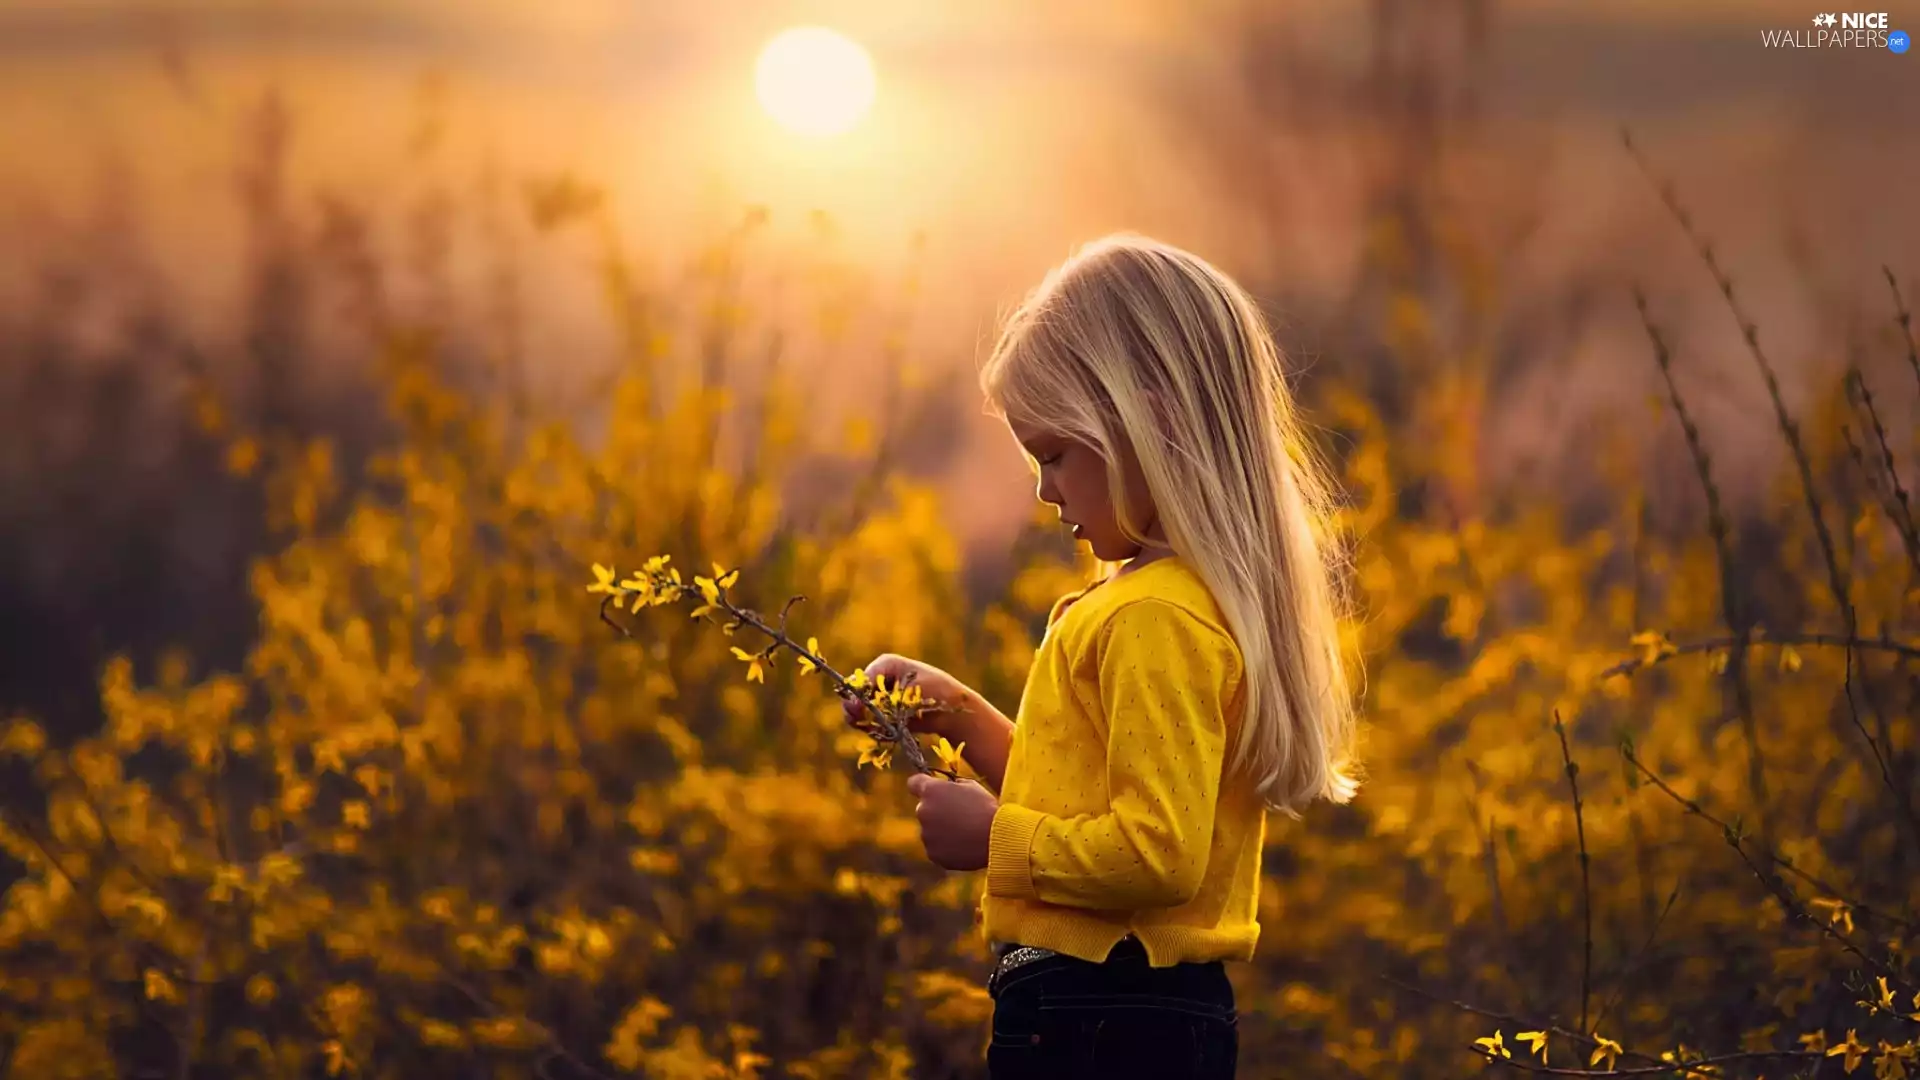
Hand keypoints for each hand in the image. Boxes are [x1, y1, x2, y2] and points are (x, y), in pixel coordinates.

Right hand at [841, 654, 976, 739]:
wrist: (954, 712)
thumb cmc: (937, 692)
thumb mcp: (909, 692)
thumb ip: (882, 698)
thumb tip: (856, 705)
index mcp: (885, 665)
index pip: (861, 679)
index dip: (856, 694)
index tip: (857, 708)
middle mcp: (879, 679)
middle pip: (854, 694)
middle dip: (855, 709)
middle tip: (858, 720)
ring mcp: (880, 698)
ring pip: (858, 711)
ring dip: (863, 721)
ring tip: (876, 727)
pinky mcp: (884, 714)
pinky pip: (869, 723)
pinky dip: (873, 729)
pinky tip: (885, 732)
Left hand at [905, 772, 996, 871]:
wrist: (996, 837)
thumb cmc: (986, 808)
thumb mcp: (971, 786)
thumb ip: (953, 786)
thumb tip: (949, 789)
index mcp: (931, 791)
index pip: (913, 783)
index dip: (921, 785)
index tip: (930, 789)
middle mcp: (923, 811)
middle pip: (924, 808)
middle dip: (936, 810)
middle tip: (959, 815)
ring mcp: (926, 834)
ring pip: (930, 830)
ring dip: (942, 830)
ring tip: (966, 832)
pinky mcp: (932, 853)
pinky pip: (936, 848)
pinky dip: (946, 847)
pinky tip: (965, 844)